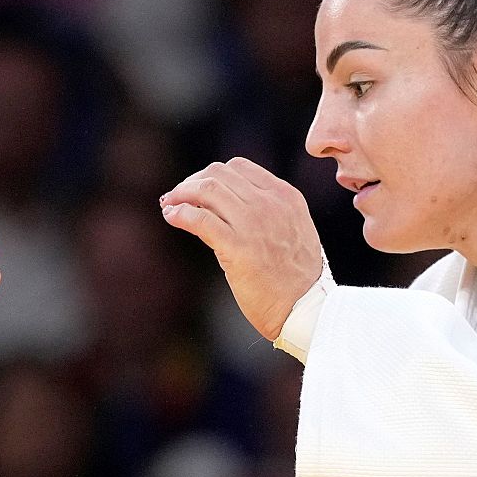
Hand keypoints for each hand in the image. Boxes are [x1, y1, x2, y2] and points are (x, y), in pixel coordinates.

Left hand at [161, 158, 322, 340]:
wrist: (306, 309)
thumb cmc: (296, 278)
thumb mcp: (292, 230)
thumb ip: (268, 213)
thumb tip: (225, 207)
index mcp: (286, 196)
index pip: (239, 167)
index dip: (212, 175)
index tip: (198, 190)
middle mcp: (270, 204)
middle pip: (218, 173)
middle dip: (192, 182)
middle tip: (178, 197)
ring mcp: (254, 223)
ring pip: (207, 189)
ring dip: (181, 194)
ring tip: (170, 205)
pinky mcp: (237, 247)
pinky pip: (199, 218)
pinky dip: (179, 213)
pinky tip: (171, 217)